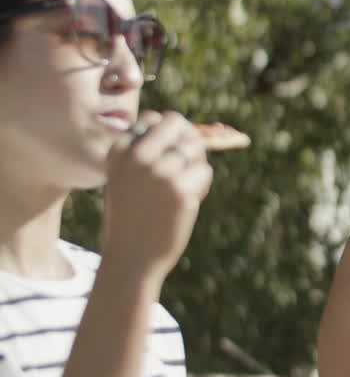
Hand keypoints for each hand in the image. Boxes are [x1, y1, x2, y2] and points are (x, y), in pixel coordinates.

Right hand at [98, 111, 213, 283]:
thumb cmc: (133, 216)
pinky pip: (204, 170)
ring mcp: (159, 172)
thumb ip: (149, 151)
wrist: (131, 257)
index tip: (164, 157)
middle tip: (185, 164)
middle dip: (187, 140)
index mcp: (119, 151)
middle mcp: (136, 157)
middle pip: (177, 123)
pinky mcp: (180, 189)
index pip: (153, 119)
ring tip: (184, 187)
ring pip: (195, 148)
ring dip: (196, 165)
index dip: (169, 135)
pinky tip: (188, 201)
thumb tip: (189, 129)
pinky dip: (202, 185)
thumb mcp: (128, 177)